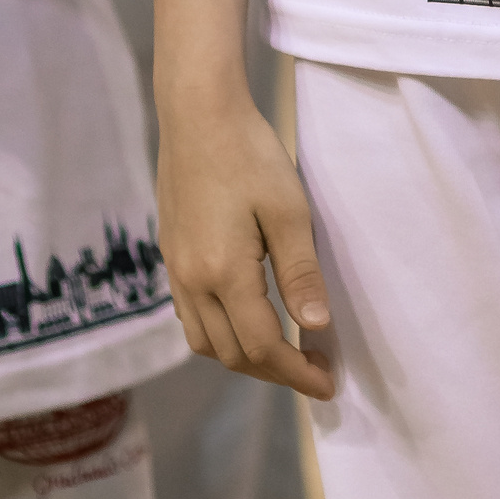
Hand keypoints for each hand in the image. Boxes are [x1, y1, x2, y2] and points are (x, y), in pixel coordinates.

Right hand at [159, 89, 335, 398]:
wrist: (197, 114)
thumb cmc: (250, 154)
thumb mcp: (289, 210)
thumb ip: (300, 273)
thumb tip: (316, 328)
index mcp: (224, 273)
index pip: (263, 347)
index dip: (297, 374)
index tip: (328, 383)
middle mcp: (192, 281)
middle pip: (231, 354)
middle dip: (274, 372)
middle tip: (314, 370)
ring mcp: (175, 270)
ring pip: (205, 342)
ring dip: (244, 357)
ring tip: (284, 351)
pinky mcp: (170, 255)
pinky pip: (191, 316)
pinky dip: (220, 333)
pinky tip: (245, 317)